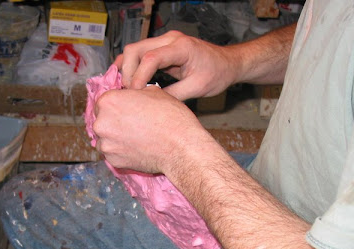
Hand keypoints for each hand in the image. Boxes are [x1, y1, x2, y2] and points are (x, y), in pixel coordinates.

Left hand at [92, 85, 214, 175]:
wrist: (179, 147)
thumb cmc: (170, 117)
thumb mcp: (154, 92)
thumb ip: (136, 93)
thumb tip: (133, 96)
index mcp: (108, 101)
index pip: (104, 101)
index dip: (117, 106)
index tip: (126, 111)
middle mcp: (101, 123)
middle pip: (102, 120)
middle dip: (114, 122)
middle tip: (133, 125)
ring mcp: (106, 144)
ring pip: (106, 139)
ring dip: (116, 138)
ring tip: (136, 138)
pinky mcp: (113, 161)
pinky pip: (113, 154)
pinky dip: (121, 152)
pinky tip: (137, 149)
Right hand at [115, 30, 236, 100]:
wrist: (227, 64)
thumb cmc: (217, 73)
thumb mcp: (198, 88)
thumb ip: (174, 95)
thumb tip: (152, 105)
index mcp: (181, 47)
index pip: (151, 57)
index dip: (139, 76)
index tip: (136, 94)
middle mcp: (170, 39)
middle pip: (135, 49)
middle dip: (128, 73)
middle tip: (129, 94)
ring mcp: (164, 42)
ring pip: (133, 51)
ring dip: (127, 70)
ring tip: (127, 91)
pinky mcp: (161, 48)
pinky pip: (139, 55)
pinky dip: (131, 68)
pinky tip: (129, 84)